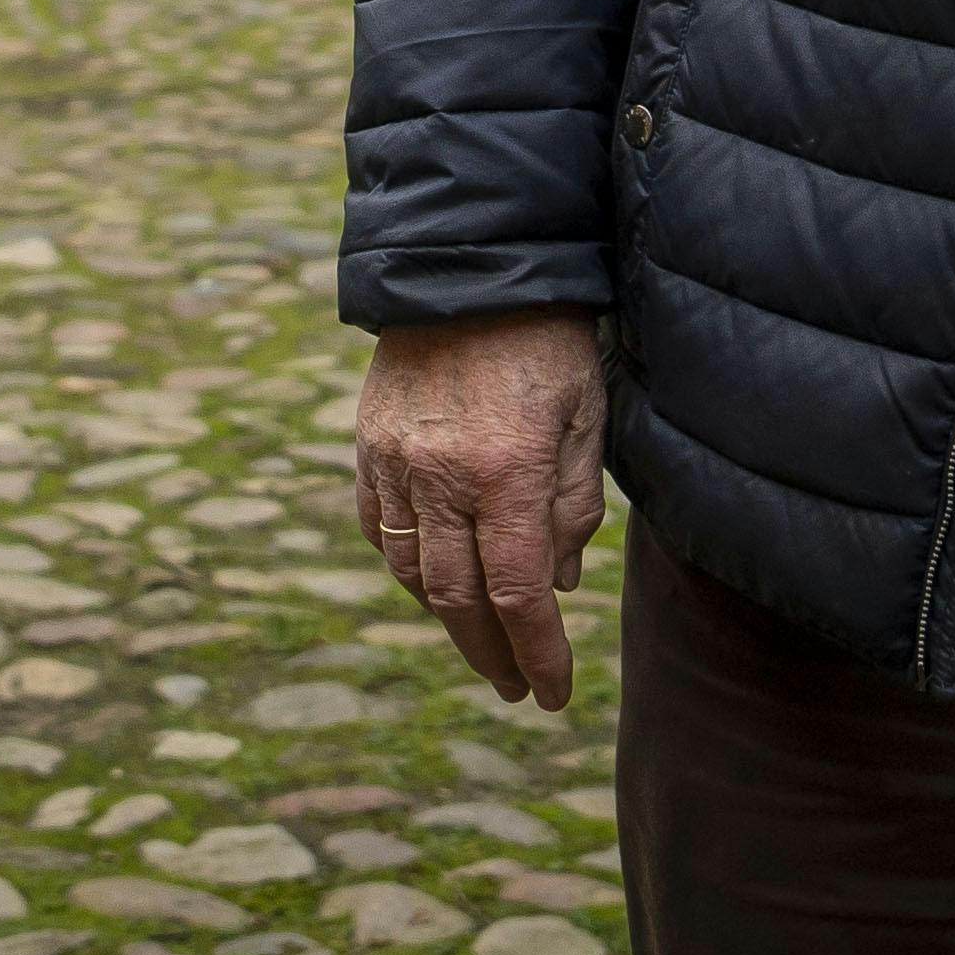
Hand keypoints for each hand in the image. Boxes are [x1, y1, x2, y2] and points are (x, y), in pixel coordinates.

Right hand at [354, 311, 606, 709]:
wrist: (469, 261)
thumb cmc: (547, 337)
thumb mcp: (586, 415)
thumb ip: (573, 506)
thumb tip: (558, 585)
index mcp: (506, 470)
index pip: (519, 593)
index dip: (538, 653)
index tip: (554, 694)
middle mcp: (441, 476)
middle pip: (458, 599)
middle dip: (490, 654)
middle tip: (515, 685)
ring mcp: (395, 461)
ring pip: (412, 571)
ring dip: (447, 618)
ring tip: (482, 638)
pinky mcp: (368, 443)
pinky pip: (380, 529)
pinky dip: (406, 567)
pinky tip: (434, 580)